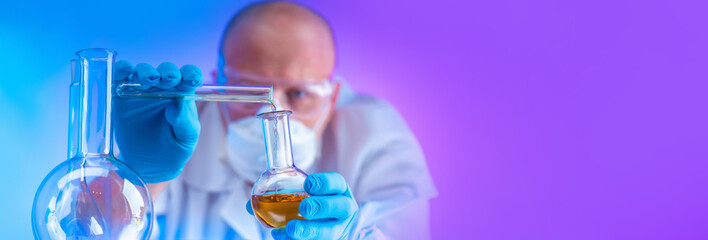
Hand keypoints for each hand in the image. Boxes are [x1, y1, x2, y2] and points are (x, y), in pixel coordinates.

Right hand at [113, 61, 201, 182]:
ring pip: (143, 71)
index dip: (191, 73)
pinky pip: (120, 78)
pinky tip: (125, 70)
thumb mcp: (186, 138)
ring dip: (146, 72)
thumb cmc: (174, 149)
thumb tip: (178, 102)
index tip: (192, 79)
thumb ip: (184, 121)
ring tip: (149, 81)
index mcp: (183, 94)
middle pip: (166, 71)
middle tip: (168, 80)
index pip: (189, 76)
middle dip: (168, 72)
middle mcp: (163, 88)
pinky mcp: (120, 96)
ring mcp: (141, 90)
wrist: (149, 166)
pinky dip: (121, 69)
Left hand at [247, 172, 358, 239]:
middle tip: (303, 207)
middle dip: (322, 206)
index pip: (337, 183)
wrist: (320, 227)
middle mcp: (343, 210)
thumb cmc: (308, 206)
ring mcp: (338, 229)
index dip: (325, 183)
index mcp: (338, 191)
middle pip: (340, 207)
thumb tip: (250, 206)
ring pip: (330, 232)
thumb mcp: (299, 196)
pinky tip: (283, 237)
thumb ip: (279, 195)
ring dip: (310, 230)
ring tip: (291, 229)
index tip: (307, 184)